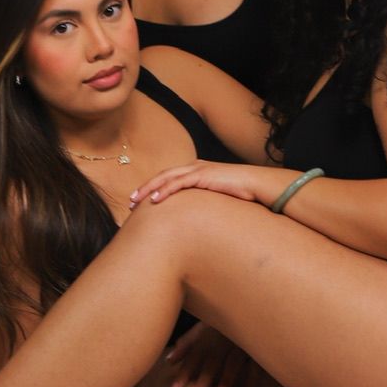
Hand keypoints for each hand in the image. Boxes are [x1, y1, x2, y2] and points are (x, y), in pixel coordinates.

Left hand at [129, 160, 285, 209]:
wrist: (257, 184)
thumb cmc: (241, 194)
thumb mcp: (217, 198)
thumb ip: (205, 203)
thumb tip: (196, 219)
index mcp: (197, 171)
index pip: (169, 178)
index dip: (153, 188)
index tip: (140, 201)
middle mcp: (194, 167)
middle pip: (162, 176)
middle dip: (144, 188)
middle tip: (130, 201)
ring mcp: (197, 169)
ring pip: (165, 178)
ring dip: (148, 189)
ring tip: (135, 201)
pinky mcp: (202, 175)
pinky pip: (178, 183)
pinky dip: (163, 191)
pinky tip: (154, 200)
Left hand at [165, 320, 257, 386]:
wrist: (247, 305)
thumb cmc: (219, 320)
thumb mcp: (201, 327)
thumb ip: (186, 343)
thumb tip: (169, 361)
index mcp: (207, 334)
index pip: (193, 356)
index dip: (183, 374)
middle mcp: (222, 339)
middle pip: (212, 361)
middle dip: (203, 380)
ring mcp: (240, 344)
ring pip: (233, 362)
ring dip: (226, 379)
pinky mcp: (256, 349)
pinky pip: (255, 365)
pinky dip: (251, 380)